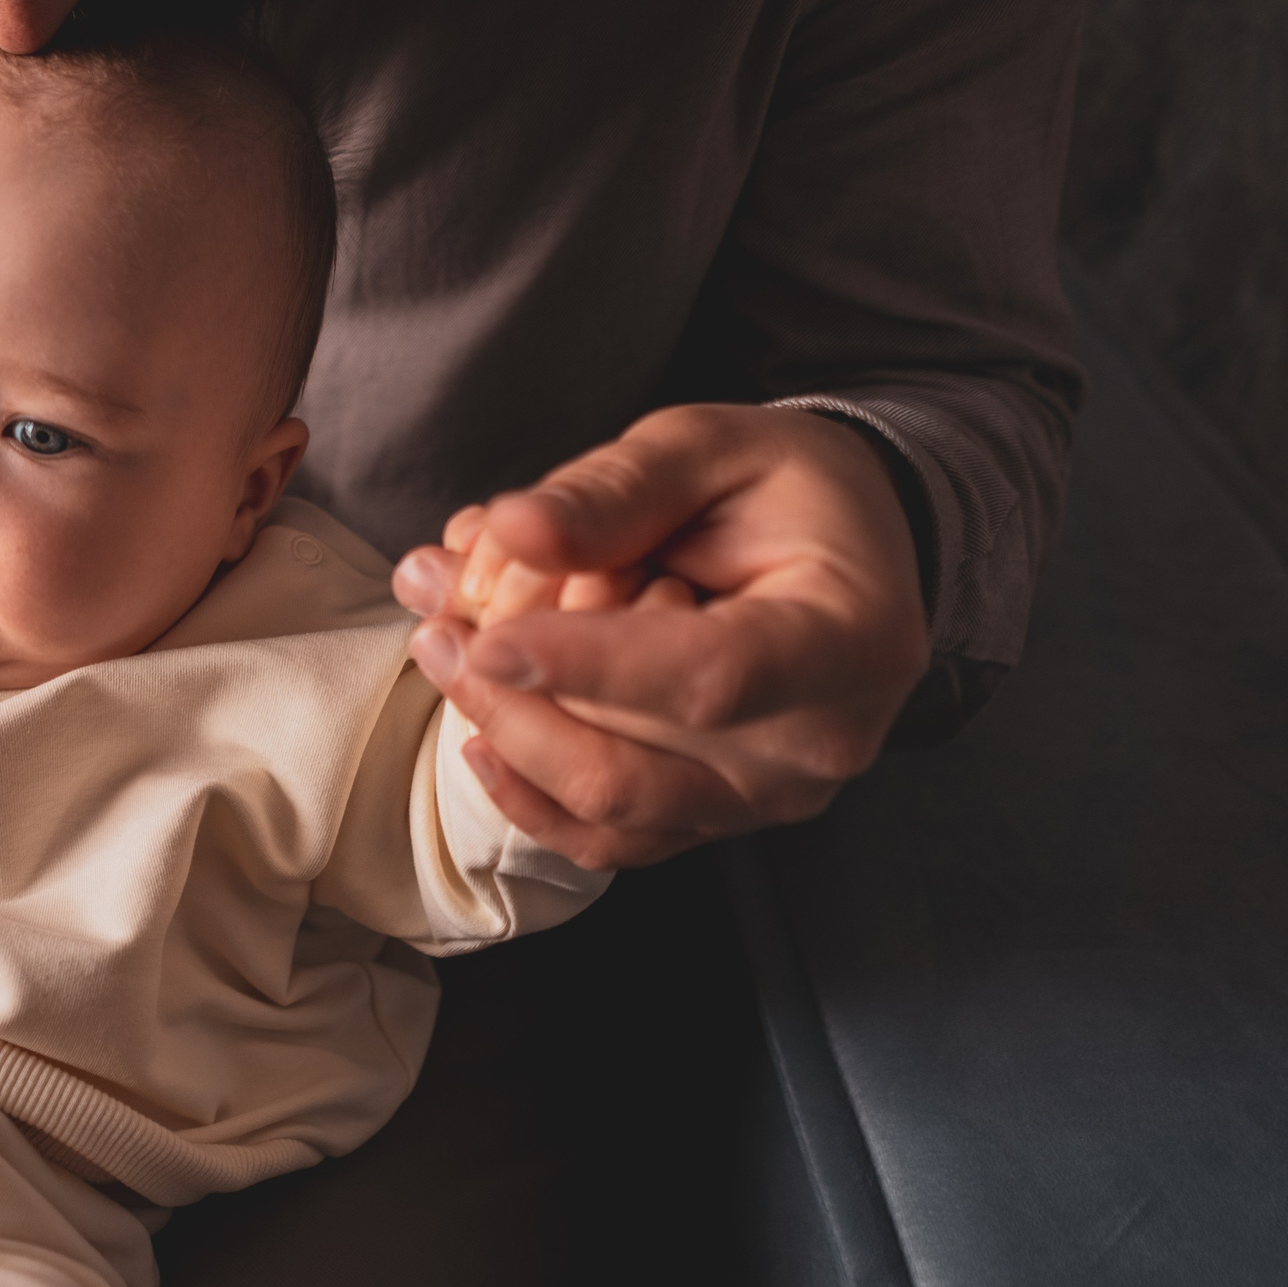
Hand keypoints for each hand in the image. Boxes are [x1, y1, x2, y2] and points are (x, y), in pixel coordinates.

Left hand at [390, 404, 929, 868]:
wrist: (838, 556)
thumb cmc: (782, 492)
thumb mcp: (711, 446)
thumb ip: (615, 487)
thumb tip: (513, 531)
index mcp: (846, 640)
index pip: (712, 678)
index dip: (587, 667)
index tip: (487, 642)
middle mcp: (815, 745)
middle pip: (636, 758)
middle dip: (517, 691)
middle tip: (441, 612)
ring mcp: (763, 799)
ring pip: (605, 810)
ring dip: (507, 733)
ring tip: (445, 646)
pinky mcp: (712, 820)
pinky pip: (605, 840)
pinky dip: (526, 791)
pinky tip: (480, 732)